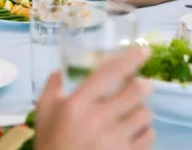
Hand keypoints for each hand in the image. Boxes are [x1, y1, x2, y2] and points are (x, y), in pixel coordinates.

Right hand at [35, 46, 153, 149]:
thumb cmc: (51, 144)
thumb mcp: (43, 112)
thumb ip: (53, 87)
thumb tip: (63, 70)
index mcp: (78, 103)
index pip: (110, 72)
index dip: (131, 58)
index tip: (144, 51)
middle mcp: (99, 119)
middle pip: (137, 91)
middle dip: (142, 85)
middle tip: (139, 86)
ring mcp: (115, 140)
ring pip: (145, 114)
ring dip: (141, 110)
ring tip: (131, 114)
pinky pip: (149, 137)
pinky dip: (144, 132)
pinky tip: (132, 133)